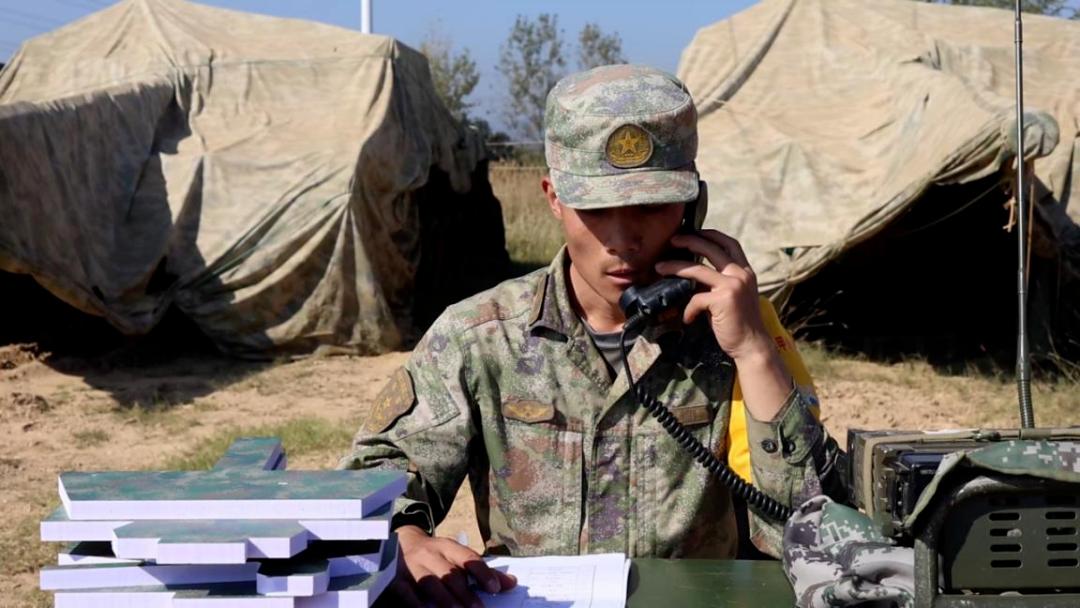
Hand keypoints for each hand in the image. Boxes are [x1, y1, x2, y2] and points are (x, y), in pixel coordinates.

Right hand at [388, 525, 517, 607]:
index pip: (467, 557)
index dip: (482, 572)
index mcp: (447, 547)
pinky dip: (416, 604)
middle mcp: (429, 554)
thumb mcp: (456, 555)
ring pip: (429, 582)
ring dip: (445, 600)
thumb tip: (511, 583)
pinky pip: (406, 592)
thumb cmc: (435, 554)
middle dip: (464, 593)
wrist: (399, 542)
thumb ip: (480, 571)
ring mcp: (411, 566)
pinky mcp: (395, 578)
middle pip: (449, 573)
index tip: (494, 588)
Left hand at [655, 230, 791, 421]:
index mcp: (745, 271)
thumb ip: (716, 283)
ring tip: (660, 267)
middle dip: (689, 240)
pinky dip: (688, 309)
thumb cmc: (738, 322)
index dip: (710, 234)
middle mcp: (741, 274)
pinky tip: (688, 318)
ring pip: (697, 270)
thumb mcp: (731, 296)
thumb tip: (690, 276)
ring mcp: (733, 286)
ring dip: (675, 267)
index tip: (693, 231)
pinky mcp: (723, 300)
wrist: (751, 345)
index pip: (729, 243)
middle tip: (672, 240)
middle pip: (711, 248)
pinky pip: (696, 299)